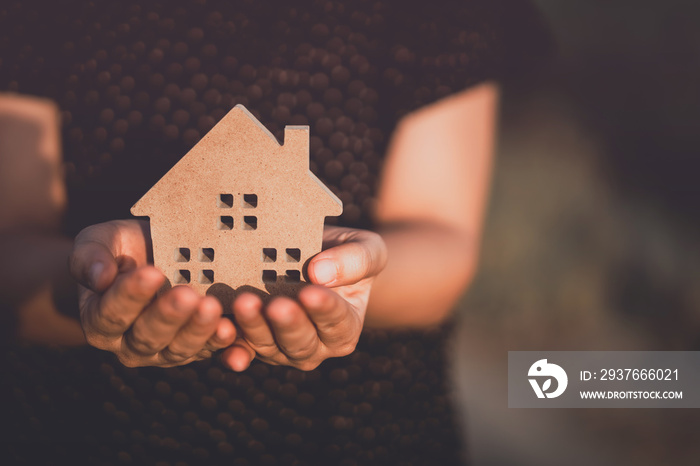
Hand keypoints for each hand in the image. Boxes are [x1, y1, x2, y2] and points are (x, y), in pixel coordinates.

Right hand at [69, 220, 236, 366]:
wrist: (155, 255)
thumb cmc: (123, 248)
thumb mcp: (99, 242)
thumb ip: (89, 258)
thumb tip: (99, 278)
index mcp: (100, 320)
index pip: (112, 312)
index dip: (131, 295)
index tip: (152, 273)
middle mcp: (129, 344)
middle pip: (147, 336)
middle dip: (168, 315)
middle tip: (187, 295)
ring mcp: (163, 351)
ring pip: (179, 348)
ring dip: (197, 330)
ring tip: (211, 307)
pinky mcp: (194, 350)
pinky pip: (207, 351)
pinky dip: (219, 342)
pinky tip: (229, 328)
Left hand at [221, 226, 386, 370]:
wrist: (315, 257)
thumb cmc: (345, 253)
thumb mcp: (367, 249)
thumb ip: (356, 260)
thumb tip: (320, 272)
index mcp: (345, 328)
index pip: (337, 321)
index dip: (324, 309)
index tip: (311, 292)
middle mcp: (315, 346)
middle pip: (301, 342)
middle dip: (287, 323)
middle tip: (276, 304)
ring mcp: (281, 348)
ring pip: (268, 345)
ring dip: (254, 327)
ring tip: (245, 303)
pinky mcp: (252, 342)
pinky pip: (241, 348)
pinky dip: (230, 345)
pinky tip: (221, 331)